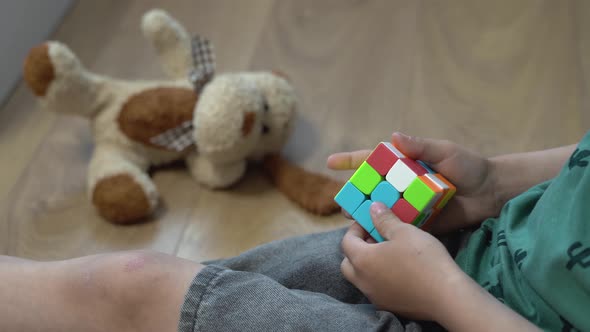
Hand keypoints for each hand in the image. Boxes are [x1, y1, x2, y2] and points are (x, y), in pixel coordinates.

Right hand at [327, 132, 498, 232]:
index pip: (372, 160)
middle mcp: (401, 183)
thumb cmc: (469, 166)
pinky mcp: (418, 221)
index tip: (329, 162)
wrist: (490, 193)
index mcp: (404, 163)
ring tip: (355, 222)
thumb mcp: (445, 152)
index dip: (350, 161)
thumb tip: (395, 136)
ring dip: (367, 215)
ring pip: (380, 209)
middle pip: (371, 188)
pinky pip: (397, 226)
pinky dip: (385, 230)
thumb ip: (421, 146)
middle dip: (355, 195)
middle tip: (344, 203)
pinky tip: (374, 236)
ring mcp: (408, 203)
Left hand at [340, 202, 463, 320]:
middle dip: (358, 248)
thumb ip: (384, 219)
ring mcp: (374, 296)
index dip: (356, 229)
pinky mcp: (388, 306)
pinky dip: (379, 278)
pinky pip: (375, 289)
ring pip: (361, 278)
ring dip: (368, 264)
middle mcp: (363, 281)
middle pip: (348, 263)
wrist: (447, 297)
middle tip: (376, 238)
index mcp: (362, 261)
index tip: (370, 221)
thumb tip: (372, 208)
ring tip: (389, 253)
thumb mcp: (404, 232)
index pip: (347, 242)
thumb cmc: (424, 260)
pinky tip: (399, 271)